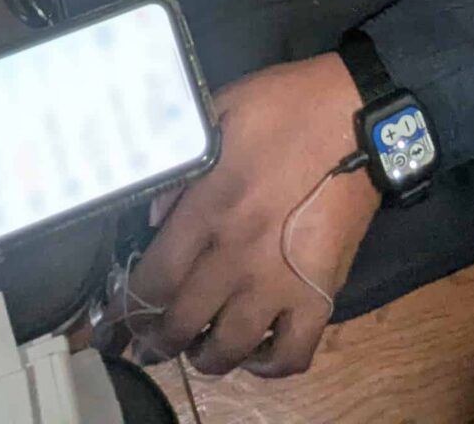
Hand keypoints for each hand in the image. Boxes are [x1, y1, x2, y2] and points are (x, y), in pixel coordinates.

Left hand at [125, 55, 378, 377]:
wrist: (358, 117)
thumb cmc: (285, 109)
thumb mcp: (216, 115)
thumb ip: (180, 169)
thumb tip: (153, 219)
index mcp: (209, 208)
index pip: (153, 279)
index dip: (126, 308)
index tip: (116, 318)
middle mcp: (239, 254)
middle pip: (182, 322)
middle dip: (156, 340)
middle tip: (148, 342)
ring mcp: (282, 281)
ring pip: (230, 347)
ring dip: (204, 358)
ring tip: (197, 351)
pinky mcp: (321, 293)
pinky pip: (292, 352)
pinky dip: (269, 364)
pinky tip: (256, 352)